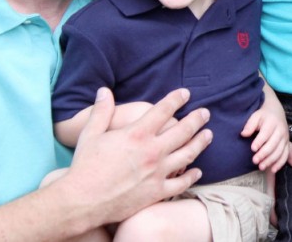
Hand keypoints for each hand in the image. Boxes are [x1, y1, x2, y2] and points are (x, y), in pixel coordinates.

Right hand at [59, 87, 211, 225]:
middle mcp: (152, 151)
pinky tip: (198, 171)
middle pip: (183, 130)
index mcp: (137, 134)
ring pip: (188, 154)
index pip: (164, 110)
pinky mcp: (157, 192)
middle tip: (205, 113)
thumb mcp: (90, 134)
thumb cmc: (85, 166)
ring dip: (201, 143)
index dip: (176, 99)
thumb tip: (104, 90)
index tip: (185, 93)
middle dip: (197, 119)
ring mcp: (157, 173)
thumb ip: (101, 111)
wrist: (83, 201)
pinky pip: (181, 183)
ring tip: (209, 135)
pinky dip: (192, 176)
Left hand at [241, 103, 288, 171]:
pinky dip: (280, 163)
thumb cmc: (263, 115)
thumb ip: (250, 125)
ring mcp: (285, 138)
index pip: (266, 133)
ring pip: (279, 152)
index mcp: (272, 122)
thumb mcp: (256, 116)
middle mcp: (281, 131)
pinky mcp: (287, 144)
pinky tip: (273, 170)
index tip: (252, 148)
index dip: (260, 141)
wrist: (276, 112)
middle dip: (264, 154)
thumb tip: (243, 134)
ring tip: (261, 166)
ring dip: (270, 160)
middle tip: (254, 161)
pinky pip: (285, 155)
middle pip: (273, 144)